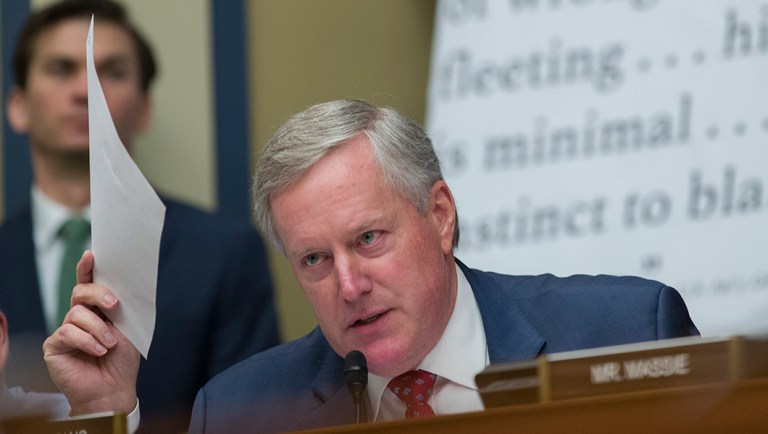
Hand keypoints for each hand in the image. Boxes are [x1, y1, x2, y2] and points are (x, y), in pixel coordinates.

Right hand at [43, 251, 139, 415]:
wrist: (114, 388)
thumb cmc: (121, 360)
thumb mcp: (127, 329)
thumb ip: (120, 309)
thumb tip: (122, 288)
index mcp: (97, 309)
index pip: (88, 284)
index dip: (87, 268)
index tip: (91, 254)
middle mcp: (79, 317)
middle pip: (80, 292)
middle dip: (99, 294)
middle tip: (115, 305)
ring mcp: (65, 330)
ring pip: (77, 314)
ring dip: (99, 328)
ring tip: (110, 344)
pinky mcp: (54, 345)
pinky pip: (68, 333)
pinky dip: (87, 341)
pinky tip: (99, 351)